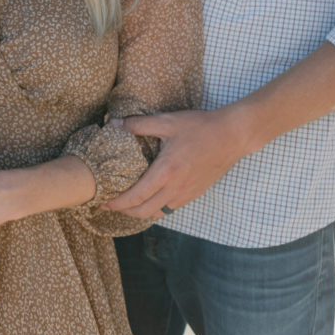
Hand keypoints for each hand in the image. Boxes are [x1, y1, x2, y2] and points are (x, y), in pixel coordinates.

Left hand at [103, 108, 245, 218]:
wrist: (232, 136)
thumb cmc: (199, 127)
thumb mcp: (167, 121)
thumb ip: (139, 124)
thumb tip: (114, 124)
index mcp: (166, 172)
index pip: (136, 196)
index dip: (117, 203)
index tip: (103, 202)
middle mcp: (176, 188)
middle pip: (144, 212)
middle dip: (124, 211)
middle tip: (111, 204)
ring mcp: (187, 193)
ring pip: (158, 212)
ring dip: (140, 211)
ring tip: (128, 202)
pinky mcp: (195, 193)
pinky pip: (170, 207)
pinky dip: (156, 207)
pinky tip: (150, 196)